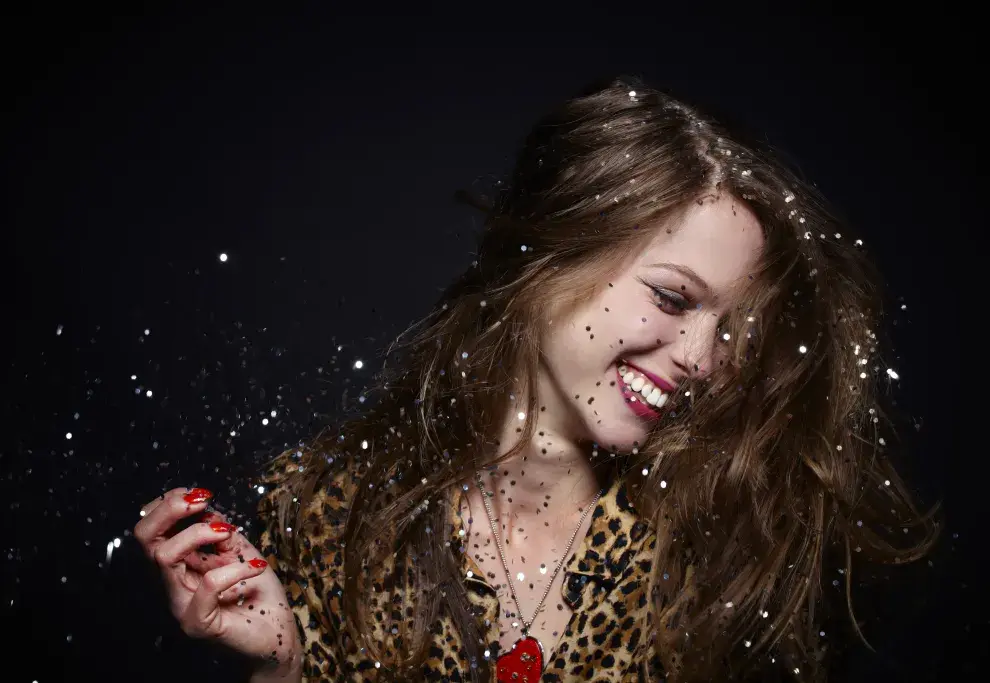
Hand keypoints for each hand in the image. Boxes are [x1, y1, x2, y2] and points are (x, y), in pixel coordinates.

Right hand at [134, 487, 301, 675]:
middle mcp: (172, 584)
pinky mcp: (198, 623)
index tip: (199, 494)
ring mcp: (181, 605)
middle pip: (144, 538)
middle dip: (169, 508)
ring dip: (198, 533)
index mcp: (179, 565)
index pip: (151, 529)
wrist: (277, 635)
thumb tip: (206, 509)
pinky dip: (236, 569)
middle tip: (202, 500)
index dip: (168, 503)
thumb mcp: (240, 551)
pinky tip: (256, 567)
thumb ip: (220, 532)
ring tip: (228, 531)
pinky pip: (207, 585)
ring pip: (164, 557)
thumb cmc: (258, 594)